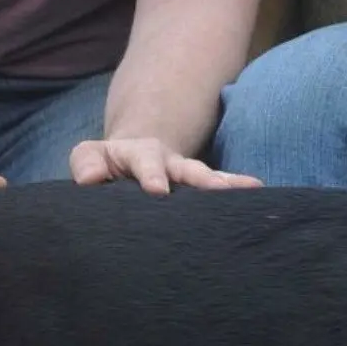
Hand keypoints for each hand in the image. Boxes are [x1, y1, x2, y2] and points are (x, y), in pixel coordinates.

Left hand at [69, 137, 261, 193]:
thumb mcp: (90, 156)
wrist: (129, 159)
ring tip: (249, 188)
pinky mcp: (197, 190)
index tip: (158, 190)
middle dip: (202, 178)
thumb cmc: (105, 164)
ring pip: (208, 179)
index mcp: (139, 154)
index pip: (144, 161)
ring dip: (226, 184)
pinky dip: (237, 189)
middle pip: (187, 168)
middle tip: (216, 188)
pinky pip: (219, 190)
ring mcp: (185, 176)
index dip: (151, 173)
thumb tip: (89, 179)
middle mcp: (168, 162)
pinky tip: (259, 190)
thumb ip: (87, 163)